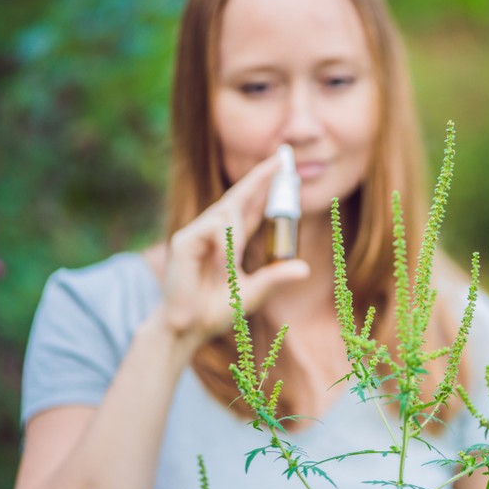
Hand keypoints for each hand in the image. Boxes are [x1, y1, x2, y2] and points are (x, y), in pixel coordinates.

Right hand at [158, 156, 309, 345]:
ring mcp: (197, 234)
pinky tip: (222, 265)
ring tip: (232, 265)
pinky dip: (224, 246)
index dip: (266, 186)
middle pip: (239, 196)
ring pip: (227, 214)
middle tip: (283, 159)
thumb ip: (275, 277)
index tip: (283, 166)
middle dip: (261, 176)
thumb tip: (305, 269)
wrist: (189, 329)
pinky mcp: (184, 242)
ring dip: (238, 235)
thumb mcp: (253, 292)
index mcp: (231, 241)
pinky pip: (213, 231)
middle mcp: (214, 232)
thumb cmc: (216, 311)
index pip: (251, 206)